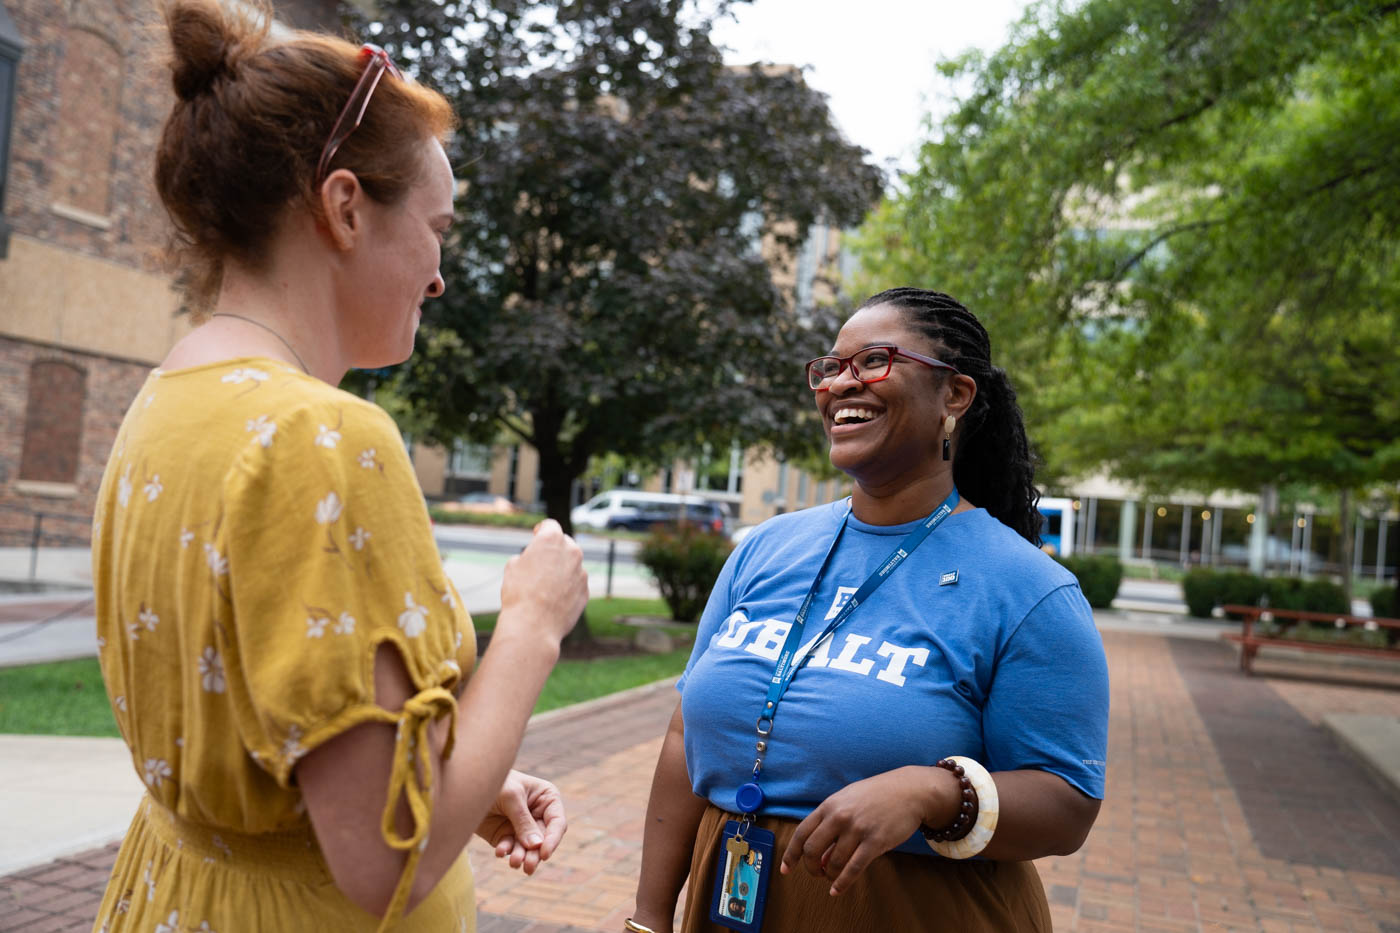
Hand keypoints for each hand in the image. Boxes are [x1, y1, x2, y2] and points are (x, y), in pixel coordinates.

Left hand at [475, 769, 566, 873]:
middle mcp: (537, 814)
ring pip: (528, 848)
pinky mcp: (506, 835)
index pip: (557, 822)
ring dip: (522, 856)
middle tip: (527, 866)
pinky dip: (506, 851)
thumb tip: (536, 846)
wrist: (468, 785)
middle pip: (543, 840)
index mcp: (547, 799)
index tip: (544, 854)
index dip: (553, 840)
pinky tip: (500, 852)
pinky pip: (510, 848)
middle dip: (535, 854)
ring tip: (513, 862)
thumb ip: (523, 821)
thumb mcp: (511, 797)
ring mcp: (522, 827)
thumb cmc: (495, 781)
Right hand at [498, 519, 588, 643]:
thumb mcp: (512, 566)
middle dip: (554, 550)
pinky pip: (576, 583)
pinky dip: (567, 587)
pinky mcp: (586, 590)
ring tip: (544, 587)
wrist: (533, 625)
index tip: (537, 536)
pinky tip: (553, 600)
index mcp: (552, 539)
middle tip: (540, 563)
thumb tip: (534, 559)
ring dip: (561, 570)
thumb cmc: (519, 593)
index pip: (550, 525)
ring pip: (572, 565)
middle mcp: (572, 551)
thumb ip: (527, 556)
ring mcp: (581, 572)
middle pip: (565, 543)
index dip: (542, 530)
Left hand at [780, 766, 956, 895]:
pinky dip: (842, 883)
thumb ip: (830, 824)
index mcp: (829, 805)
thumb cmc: (876, 796)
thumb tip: (818, 856)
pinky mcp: (875, 842)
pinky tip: (836, 890)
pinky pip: (853, 869)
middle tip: (815, 873)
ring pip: (832, 862)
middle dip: (809, 867)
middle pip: (811, 850)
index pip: (801, 833)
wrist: (909, 791)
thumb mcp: (847, 801)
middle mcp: (839, 817)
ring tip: (831, 877)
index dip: (791, 854)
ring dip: (828, 875)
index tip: (786, 869)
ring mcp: (857, 830)